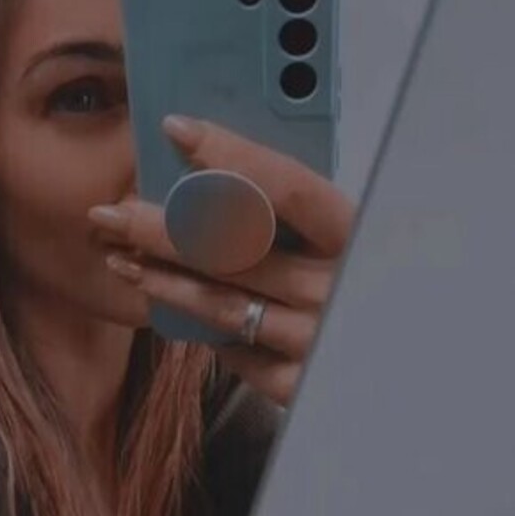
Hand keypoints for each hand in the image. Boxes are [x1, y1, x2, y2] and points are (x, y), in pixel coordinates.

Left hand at [89, 114, 355, 405]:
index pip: (289, 188)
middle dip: (164, 227)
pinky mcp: (298, 385)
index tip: (176, 130)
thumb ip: (298, 218)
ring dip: (162, 277)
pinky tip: (167, 301)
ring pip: (221, 303)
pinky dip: (200, 326)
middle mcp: (338, 287)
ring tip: (118, 256)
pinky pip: (234, 350)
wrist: (403, 371)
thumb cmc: (360, 287)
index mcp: (357, 235)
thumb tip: (219, 172)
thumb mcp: (345, 243)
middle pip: (237, 248)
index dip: (232, 155)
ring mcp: (318, 339)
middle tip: (111, 213)